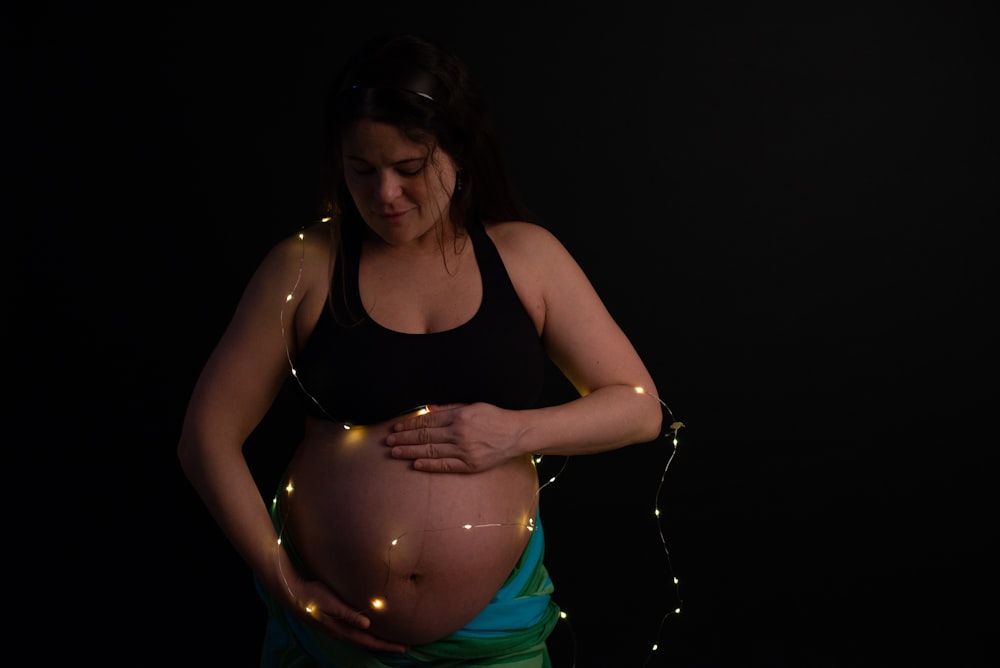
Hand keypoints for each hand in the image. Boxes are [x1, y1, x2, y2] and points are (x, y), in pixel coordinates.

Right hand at [270, 562, 407, 652]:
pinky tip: (371, 628)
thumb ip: (348, 615)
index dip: (387, 645)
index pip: (370, 641)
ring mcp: (337, 629)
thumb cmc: (313, 596)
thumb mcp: (331, 603)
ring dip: (377, 640)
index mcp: (342, 630)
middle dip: (386, 645)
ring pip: (362, 639)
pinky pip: (356, 632)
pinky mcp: (335, 622)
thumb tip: (367, 625)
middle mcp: (341, 632)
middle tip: (404, 646)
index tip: (404, 648)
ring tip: (391, 639)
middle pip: (368, 643)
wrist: (293, 595)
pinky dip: (367, 633)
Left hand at [385, 403, 521, 472]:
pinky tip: (415, 464)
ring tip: (395, 453)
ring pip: (431, 450)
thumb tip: (428, 410)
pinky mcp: (470, 464)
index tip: (396, 428)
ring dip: (411, 452)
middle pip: (425, 436)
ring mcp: (464, 450)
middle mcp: (459, 433)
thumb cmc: (494, 418)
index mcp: (459, 415)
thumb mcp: (472, 406)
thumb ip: (449, 408)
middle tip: (388, 442)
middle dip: (404, 439)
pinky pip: (445, 465)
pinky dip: (429, 465)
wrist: (516, 434)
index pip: (427, 420)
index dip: (409, 425)